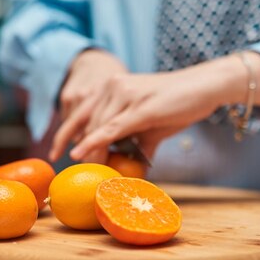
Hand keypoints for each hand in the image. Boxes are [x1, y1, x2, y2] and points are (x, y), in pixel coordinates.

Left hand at [51, 52, 259, 162]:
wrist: (204, 87)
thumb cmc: (177, 105)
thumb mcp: (149, 125)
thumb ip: (134, 142)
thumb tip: (129, 167)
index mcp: (111, 86)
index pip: (80, 111)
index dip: (64, 133)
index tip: (55, 153)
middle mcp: (113, 86)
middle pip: (85, 122)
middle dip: (75, 148)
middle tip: (75, 172)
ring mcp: (125, 94)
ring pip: (97, 128)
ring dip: (90, 153)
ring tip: (88, 174)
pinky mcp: (140, 107)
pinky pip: (111, 128)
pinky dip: (94, 143)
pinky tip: (80, 156)